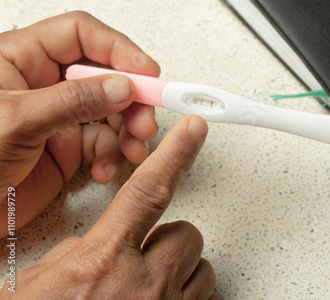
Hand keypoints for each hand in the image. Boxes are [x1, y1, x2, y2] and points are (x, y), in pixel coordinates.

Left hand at [0, 11, 159, 236]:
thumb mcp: (16, 121)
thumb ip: (72, 101)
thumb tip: (122, 87)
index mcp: (21, 59)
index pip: (80, 36)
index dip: (118, 49)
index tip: (147, 73)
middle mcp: (44, 85)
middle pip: (104, 74)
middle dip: (132, 98)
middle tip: (146, 119)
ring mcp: (58, 117)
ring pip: (110, 111)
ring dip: (129, 129)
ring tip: (135, 147)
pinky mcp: (66, 148)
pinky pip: (103, 144)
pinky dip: (113, 156)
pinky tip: (106, 169)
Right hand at [1, 115, 216, 298]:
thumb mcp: (43, 283)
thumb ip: (82, 252)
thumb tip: (105, 237)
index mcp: (101, 261)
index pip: (147, 191)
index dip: (175, 154)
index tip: (195, 128)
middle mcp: (142, 283)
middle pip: (187, 233)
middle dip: (168, 239)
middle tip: (140, 258)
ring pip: (200, 266)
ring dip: (178, 270)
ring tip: (145, 288)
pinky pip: (203, 296)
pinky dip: (185, 295)